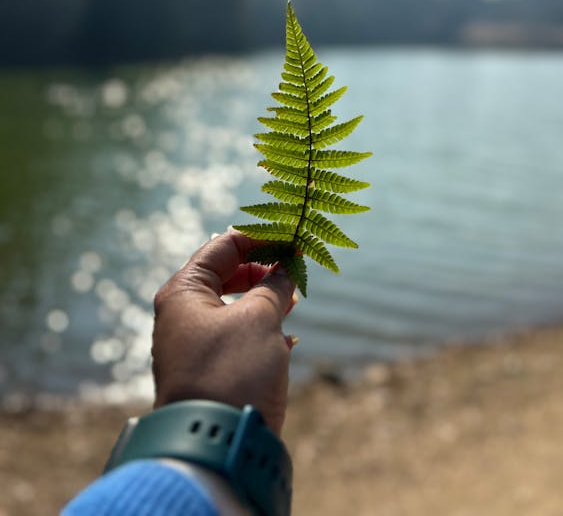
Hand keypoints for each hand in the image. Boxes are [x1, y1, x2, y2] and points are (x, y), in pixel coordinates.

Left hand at [152, 229, 296, 434]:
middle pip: (226, 274)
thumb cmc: (233, 371)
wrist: (216, 445)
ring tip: (294, 300)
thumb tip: (287, 266)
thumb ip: (275, 286)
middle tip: (295, 268)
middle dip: (263, 270)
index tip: (293, 238)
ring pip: (233, 305)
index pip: (223, 246)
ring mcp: (193, 342)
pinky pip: (236, 335)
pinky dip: (261, 329)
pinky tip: (287, 338)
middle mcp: (182, 313)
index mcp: (184, 291)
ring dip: (265, 299)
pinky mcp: (208, 369)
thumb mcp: (259, 319)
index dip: (261, 238)